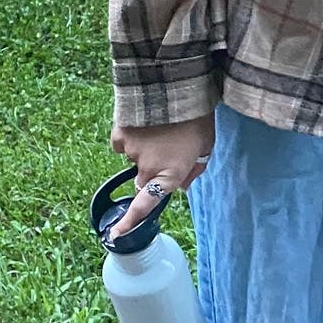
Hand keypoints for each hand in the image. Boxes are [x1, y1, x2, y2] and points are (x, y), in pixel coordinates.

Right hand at [106, 113, 215, 239]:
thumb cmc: (197, 117)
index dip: (129, 222)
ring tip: (160, 129)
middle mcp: (148, 168)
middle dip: (151, 174)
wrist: (176, 87)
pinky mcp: (120, 134)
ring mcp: (131, 152)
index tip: (115, 235)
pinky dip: (130, 137)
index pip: (146, 206)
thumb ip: (194, 169)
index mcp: (171, 175)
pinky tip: (143, 124)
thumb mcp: (207, 145)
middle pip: (142, 182)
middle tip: (166, 152)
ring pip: (133, 159)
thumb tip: (182, 187)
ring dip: (144, 151)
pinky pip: (122, 143)